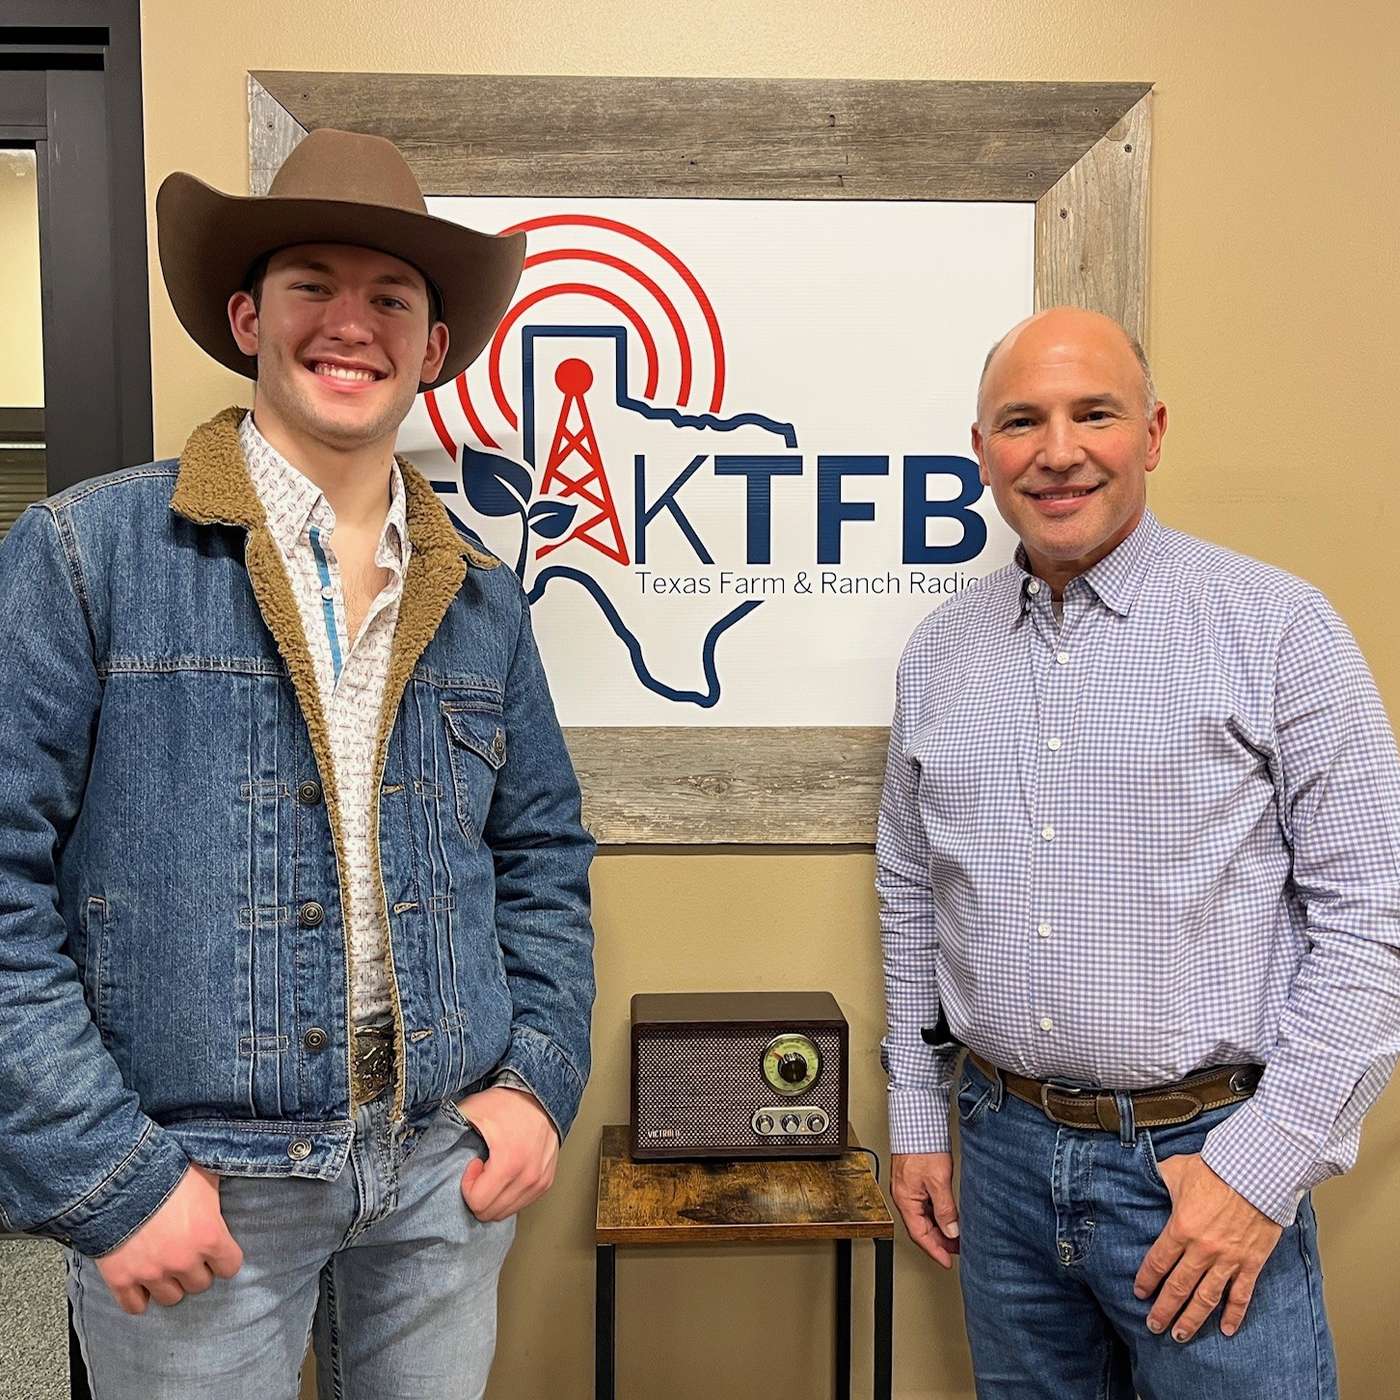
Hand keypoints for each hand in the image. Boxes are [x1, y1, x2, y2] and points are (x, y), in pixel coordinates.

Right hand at [94, 1164, 242, 1314]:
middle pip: (200, 1284)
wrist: (117, 1174)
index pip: (230, 1266)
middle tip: (187, 1253)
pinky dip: (138, 1298)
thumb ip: (217, 1192)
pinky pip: (135, 1306)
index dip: (224, 1257)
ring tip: (166, 1267)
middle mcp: (183, 1260)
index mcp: (210, 1236)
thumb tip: (232, 1177)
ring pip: (171, 1298)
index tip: (217, 1250)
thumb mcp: (205, 1174)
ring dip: (170, 1284)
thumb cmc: (167, 1169)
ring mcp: (151, 1273)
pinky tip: (141, 1285)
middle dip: (196, 1269)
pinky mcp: (121, 1279)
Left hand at [454, 1085, 558, 1220]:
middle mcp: (528, 1176)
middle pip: (491, 1213)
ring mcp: (539, 1181)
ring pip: (506, 1212)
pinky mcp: (546, 1182)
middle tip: (482, 1169)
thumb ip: (449, 1132)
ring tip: (494, 1170)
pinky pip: (520, 1204)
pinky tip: (507, 1174)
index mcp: (509, 1163)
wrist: (538, 1094)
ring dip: (494, 1196)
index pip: (478, 1203)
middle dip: (480, 1194)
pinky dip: (508, 1195)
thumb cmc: (506, 1103)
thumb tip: (428, 1151)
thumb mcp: (472, 1111)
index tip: (473, 1164)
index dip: (468, 1186)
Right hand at [891, 1152, 959, 1267]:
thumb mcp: (938, 1182)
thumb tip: (951, 1231)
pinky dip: (937, 1215)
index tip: (947, 1262)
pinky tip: (948, 1216)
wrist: (916, 1122)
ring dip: (939, 1229)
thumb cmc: (922, 1147)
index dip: (935, 1251)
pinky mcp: (914, 1181)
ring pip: (923, 1217)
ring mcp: (908, 1189)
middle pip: (921, 1228)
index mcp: (905, 1200)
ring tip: (956, 1235)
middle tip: (957, 1249)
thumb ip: (945, 1209)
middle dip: (939, 1242)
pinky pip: (924, 1206)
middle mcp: (904, 1197)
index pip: (920, 1235)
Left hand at [1134, 1152, 1282, 1340]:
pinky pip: (1241, 1295)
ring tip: (1180, 1335)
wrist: (1258, 1173)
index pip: (1158, 1262)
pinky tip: (1226, 1329)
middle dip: (1164, 1309)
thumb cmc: (1216, 1169)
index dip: (1147, 1280)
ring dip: (1192, 1319)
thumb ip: (1159, 1179)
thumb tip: (1144, 1176)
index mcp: (1180, 1229)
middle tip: (1154, 1326)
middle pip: (1178, 1287)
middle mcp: (1202, 1250)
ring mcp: (1228, 1259)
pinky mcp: (1251, 1262)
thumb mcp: (1176, 1170)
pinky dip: (1234, 1314)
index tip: (1139, 1293)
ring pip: (1206, 1298)